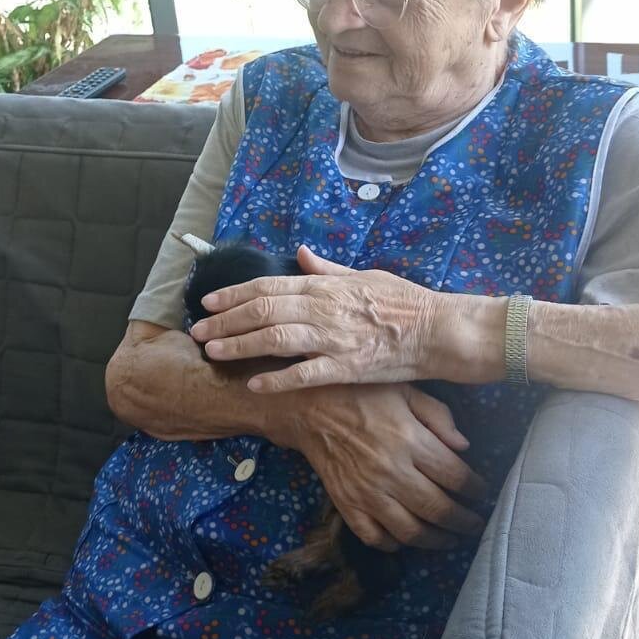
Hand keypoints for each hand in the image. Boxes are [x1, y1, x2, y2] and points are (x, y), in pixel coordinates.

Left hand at [191, 245, 503, 393]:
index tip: (209, 301)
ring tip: (213, 352)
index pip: (269, 285)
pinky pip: (306, 374)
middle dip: (226, 321)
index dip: (234, 294)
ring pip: (275, 339)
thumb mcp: (366, 275)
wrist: (439, 330)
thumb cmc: (406, 302)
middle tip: (198, 330)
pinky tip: (254, 384)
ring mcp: (334, 338)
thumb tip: (303, 254)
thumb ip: (330, 269)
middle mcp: (324, 308)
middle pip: (263, 311)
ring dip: (240, 345)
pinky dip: (278, 378)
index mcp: (326, 285)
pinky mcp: (347, 367)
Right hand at [276, 382, 488, 551]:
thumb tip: (465, 447)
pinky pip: (375, 537)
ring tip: (451, 539)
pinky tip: (407, 537)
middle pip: (439, 509)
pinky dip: (394, 544)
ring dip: (437, 540)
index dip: (476, 489)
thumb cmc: (362, 394)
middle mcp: (392, 471)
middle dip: (464, 521)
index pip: (456, 476)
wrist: (309, 407)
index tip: (484, 492)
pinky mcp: (346, 505)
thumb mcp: (406, 391)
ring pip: (411, 532)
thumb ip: (439, 417)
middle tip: (476, 524)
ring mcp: (367, 493)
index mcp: (410, 440)